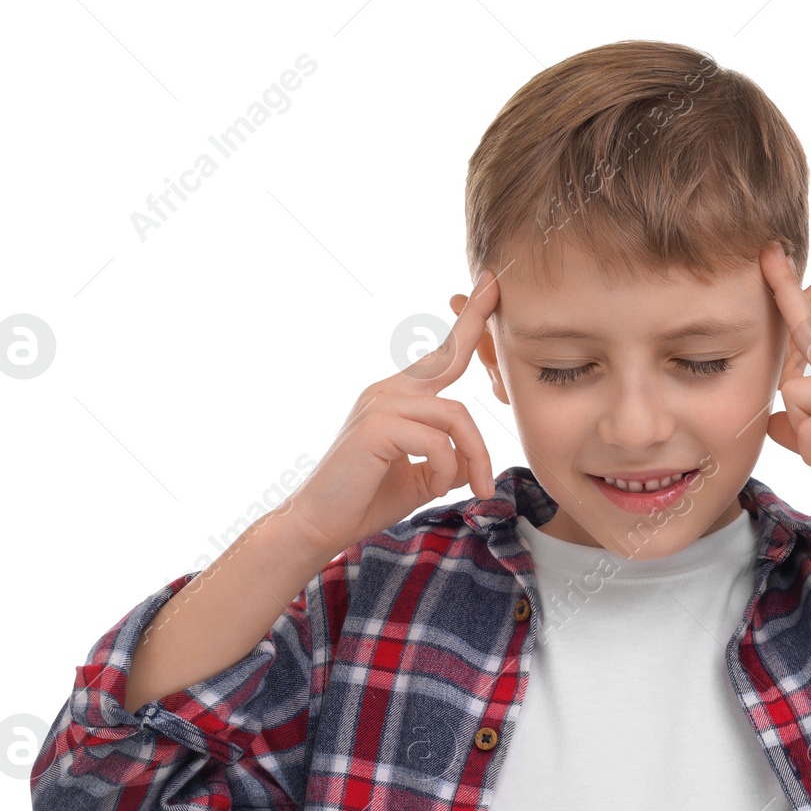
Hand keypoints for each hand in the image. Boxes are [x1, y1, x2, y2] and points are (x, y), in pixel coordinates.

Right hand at [280, 269, 500, 558]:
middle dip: (478, 367)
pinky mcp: (376, 425)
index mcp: (399, 396)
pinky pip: (436, 441)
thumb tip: (472, 460)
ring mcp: (380, 404)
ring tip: (470, 489)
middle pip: (452, 366)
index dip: (469, 321)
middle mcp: (388, 390)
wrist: (320, 524)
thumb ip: (448, 459)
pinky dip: (443, 470)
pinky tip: (432, 488)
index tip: (490, 285)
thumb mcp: (420, 477)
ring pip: (455, 416)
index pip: (442, 354)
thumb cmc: (365, 500)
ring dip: (472, 457)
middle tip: (490, 413)